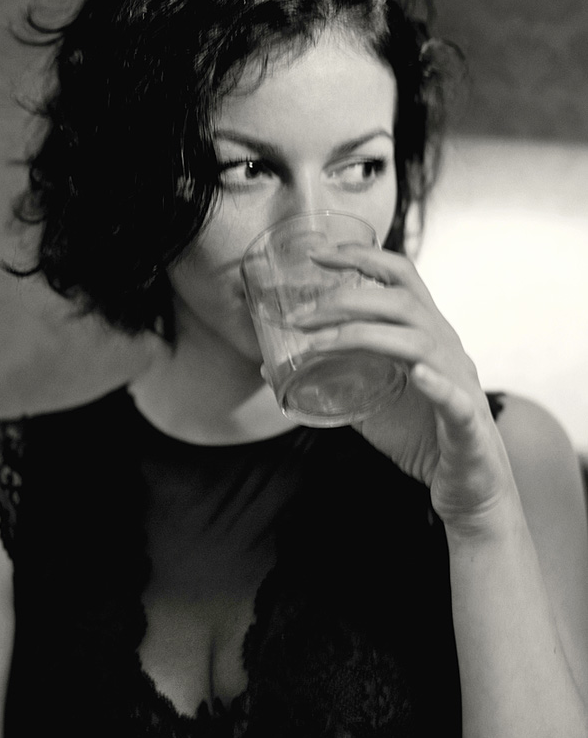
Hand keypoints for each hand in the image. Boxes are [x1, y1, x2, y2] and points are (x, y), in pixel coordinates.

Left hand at [292, 245, 516, 530]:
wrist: (467, 483)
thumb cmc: (421, 435)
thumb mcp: (369, 400)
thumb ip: (330, 380)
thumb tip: (271, 366)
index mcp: (424, 334)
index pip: (399, 277)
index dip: (362, 256)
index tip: (317, 254)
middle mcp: (444, 348)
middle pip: (401, 302)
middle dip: (345, 299)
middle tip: (299, 315)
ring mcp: (458, 381)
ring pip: (419, 341)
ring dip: (363, 337)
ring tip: (317, 344)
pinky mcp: (466, 420)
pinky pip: (454, 397)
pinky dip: (435, 383)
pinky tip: (416, 375)